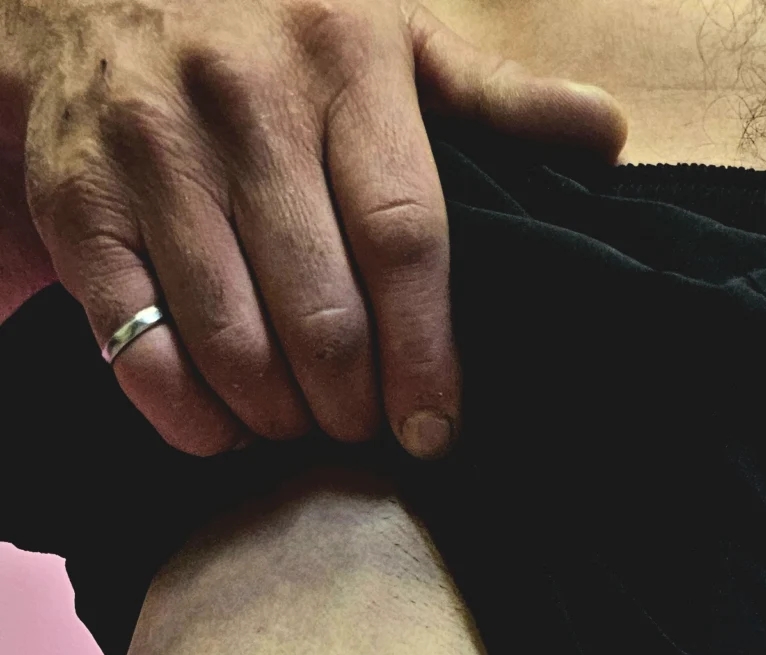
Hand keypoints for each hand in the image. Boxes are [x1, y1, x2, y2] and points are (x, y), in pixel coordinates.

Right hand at [1, 0, 624, 456]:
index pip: (404, 237)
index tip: (437, 426)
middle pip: (322, 313)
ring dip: (277, 416)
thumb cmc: (273, 33)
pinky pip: (137, 347)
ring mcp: (153, 152)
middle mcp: (243, 101)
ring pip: (234, 344)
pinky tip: (222, 420)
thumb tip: (606, 138)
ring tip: (299, 420)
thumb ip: (493, 99)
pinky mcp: (81, 203)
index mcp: (342, 60)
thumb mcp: (389, 36)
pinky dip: (188, 413)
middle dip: (353, 402)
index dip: (428, 353)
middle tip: (364, 426)